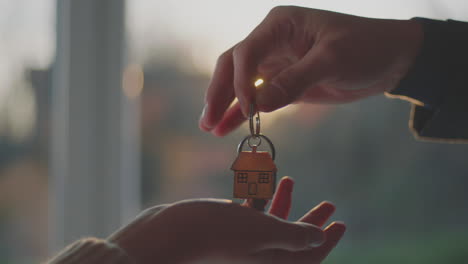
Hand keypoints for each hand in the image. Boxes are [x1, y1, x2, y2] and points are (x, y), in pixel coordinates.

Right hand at [108, 177, 344, 263]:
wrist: (168, 234)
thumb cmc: (217, 233)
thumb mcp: (263, 233)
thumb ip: (293, 236)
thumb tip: (318, 240)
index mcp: (272, 262)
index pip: (309, 255)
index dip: (327, 240)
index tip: (340, 223)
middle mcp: (258, 256)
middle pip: (293, 239)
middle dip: (311, 219)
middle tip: (329, 204)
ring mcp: (240, 243)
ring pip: (270, 222)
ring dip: (283, 200)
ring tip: (289, 178)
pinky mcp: (224, 229)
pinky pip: (248, 212)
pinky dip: (256, 194)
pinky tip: (260, 176)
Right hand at [199, 6, 421, 135]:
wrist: (390, 59)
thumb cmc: (366, 48)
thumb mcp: (333, 59)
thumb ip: (295, 80)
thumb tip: (258, 105)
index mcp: (280, 25)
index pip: (247, 52)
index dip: (240, 81)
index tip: (246, 109)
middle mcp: (272, 41)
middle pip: (233, 66)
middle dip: (219, 93)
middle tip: (207, 121)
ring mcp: (276, 63)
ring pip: (240, 84)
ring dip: (225, 105)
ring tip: (209, 127)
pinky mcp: (284, 82)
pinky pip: (257, 98)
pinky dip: (243, 112)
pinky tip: (229, 127)